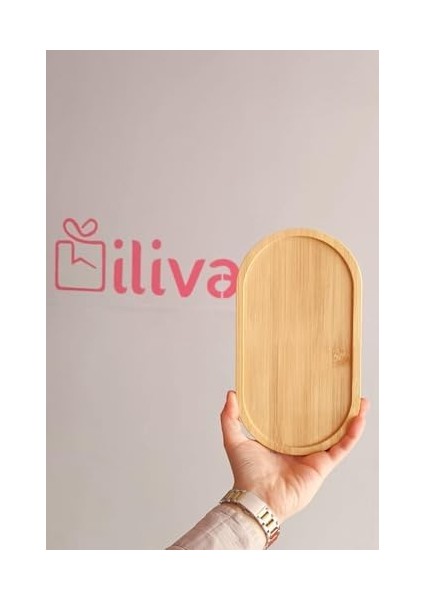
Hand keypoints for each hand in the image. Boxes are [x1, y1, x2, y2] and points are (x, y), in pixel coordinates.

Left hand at [221, 390, 368, 522]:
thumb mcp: (234, 440)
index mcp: (282, 439)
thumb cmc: (246, 473)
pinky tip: (359, 418)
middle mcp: (300, 446)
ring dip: (351, 418)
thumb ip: (230, 417)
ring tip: (360, 401)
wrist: (258, 497)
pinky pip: (342, 447)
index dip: (306, 403)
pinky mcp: (323, 465)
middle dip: (334, 408)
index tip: (311, 385)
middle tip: (342, 389)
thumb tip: (232, 393)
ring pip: (338, 434)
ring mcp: (314, 455)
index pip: (297, 417)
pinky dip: (353, 433)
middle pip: (321, 424)